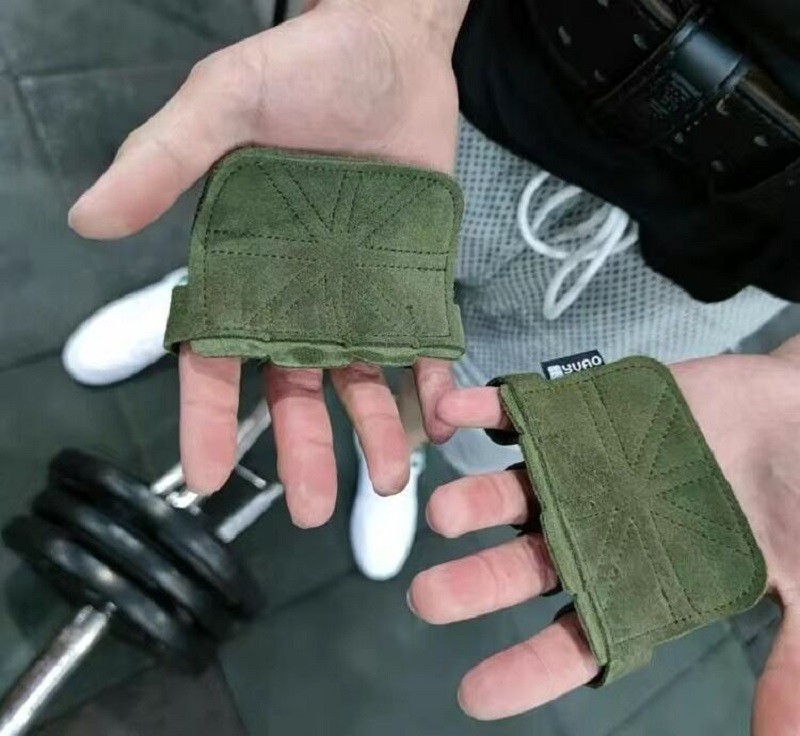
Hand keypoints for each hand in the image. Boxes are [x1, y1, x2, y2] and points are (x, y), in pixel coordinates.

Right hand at [67, 0, 468, 525]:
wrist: (396, 49)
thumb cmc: (306, 66)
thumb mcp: (226, 103)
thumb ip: (165, 159)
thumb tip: (88, 218)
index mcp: (241, 268)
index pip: (214, 357)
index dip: (207, 418)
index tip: (204, 478)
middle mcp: (296, 293)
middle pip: (293, 387)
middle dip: (300, 449)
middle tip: (312, 508)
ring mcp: (357, 292)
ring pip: (359, 378)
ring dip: (372, 432)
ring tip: (388, 482)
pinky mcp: (408, 281)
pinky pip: (419, 344)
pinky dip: (429, 382)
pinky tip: (439, 419)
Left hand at [409, 339, 799, 733]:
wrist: (796, 413)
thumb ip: (792, 663)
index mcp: (638, 582)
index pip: (576, 638)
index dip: (527, 669)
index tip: (474, 696)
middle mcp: (595, 531)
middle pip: (525, 566)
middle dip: (477, 583)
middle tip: (428, 599)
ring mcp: (581, 473)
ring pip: (514, 494)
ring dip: (475, 502)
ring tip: (442, 513)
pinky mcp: (581, 417)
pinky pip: (522, 415)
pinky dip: (484, 413)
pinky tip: (450, 415)